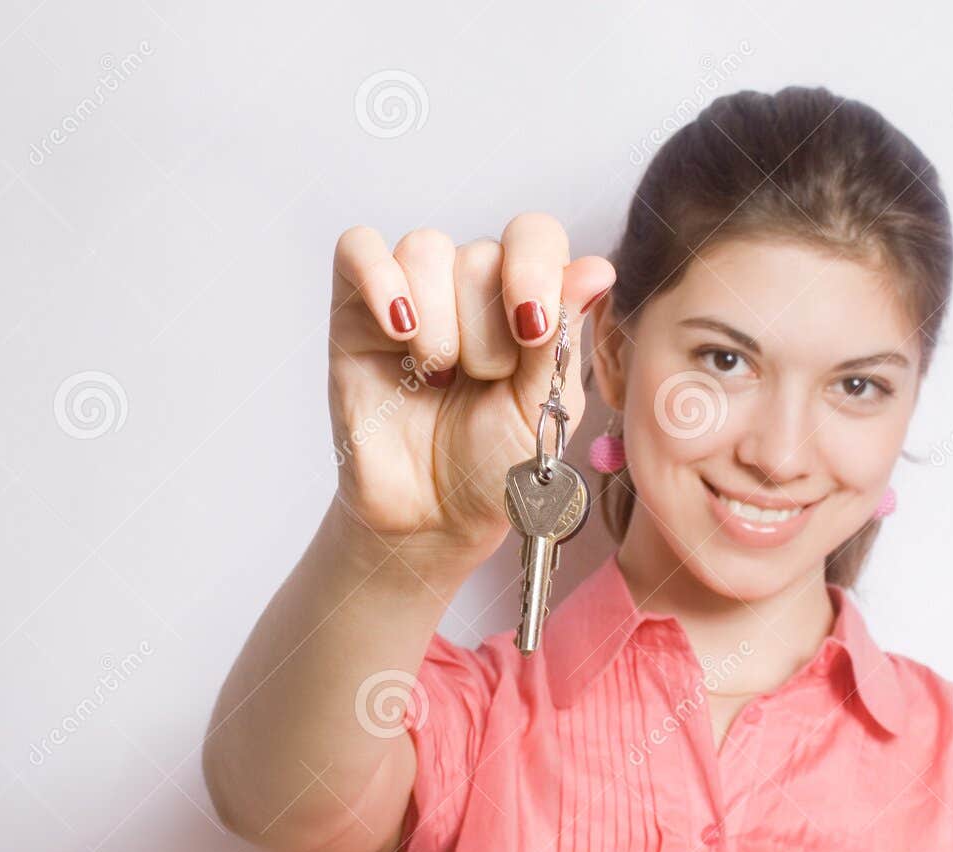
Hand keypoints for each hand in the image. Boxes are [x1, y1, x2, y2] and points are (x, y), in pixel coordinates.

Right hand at [327, 213, 614, 561]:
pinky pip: (359, 249)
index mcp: (525, 299)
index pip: (533, 236)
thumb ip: (563, 335)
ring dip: (439, 323)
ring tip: (437, 379)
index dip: (534, 270)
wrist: (432, 514)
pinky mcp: (355, 309)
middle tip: (478, 382)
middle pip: (480, 252)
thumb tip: (597, 267)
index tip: (532, 332)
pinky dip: (379, 281)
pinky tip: (398, 331)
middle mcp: (470, 286)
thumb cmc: (493, 463)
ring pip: (425, 248)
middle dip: (486, 330)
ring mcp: (412, 293)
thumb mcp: (543, 407)